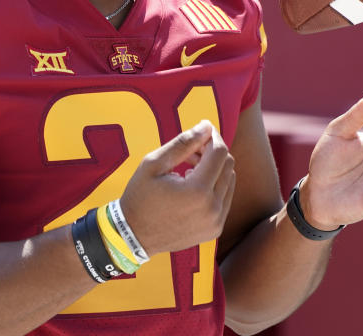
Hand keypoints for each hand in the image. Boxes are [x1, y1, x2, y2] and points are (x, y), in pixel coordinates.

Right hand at [119, 121, 235, 255]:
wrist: (132, 236)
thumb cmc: (139, 196)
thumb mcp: (154, 163)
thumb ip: (183, 143)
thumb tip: (206, 126)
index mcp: (198, 191)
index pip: (219, 152)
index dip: (212, 136)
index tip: (201, 130)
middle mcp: (212, 208)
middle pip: (228, 165)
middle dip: (212, 151)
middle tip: (192, 150)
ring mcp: (216, 222)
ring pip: (230, 181)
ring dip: (215, 168)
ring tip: (190, 168)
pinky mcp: (215, 229)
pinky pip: (225, 198)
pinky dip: (214, 186)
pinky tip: (193, 186)